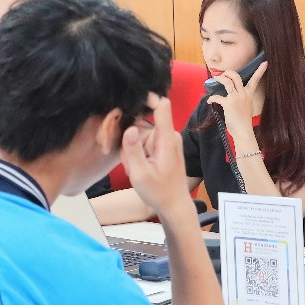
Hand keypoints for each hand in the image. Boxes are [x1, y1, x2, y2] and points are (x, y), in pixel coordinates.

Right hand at [122, 93, 193, 219]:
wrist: (174, 205)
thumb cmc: (159, 192)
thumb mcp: (140, 174)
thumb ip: (133, 150)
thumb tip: (129, 128)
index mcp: (166, 139)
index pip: (162, 106)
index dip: (148, 98)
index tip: (130, 99)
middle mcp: (169, 136)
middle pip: (143, 124)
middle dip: (132, 140)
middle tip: (131, 163)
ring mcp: (167, 141)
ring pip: (142, 135)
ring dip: (134, 151)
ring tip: (136, 168)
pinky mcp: (164, 147)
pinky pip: (146, 143)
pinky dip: (139, 154)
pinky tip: (140, 168)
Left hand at [206, 60, 266, 142]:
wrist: (243, 132)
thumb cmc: (244, 121)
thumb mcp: (248, 107)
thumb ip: (244, 99)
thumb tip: (235, 96)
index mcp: (249, 94)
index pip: (255, 80)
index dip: (260, 70)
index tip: (265, 62)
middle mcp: (243, 94)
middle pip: (236, 76)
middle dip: (228, 72)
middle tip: (223, 74)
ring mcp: (236, 98)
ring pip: (227, 82)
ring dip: (220, 79)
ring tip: (215, 80)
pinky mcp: (228, 104)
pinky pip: (217, 97)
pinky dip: (212, 98)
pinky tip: (210, 100)